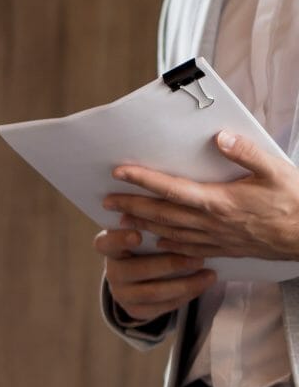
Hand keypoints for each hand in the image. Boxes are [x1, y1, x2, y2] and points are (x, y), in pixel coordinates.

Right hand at [94, 227, 211, 323]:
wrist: (144, 276)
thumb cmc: (149, 245)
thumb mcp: (147, 233)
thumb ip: (153, 225)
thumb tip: (173, 209)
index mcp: (110, 247)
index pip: (105, 243)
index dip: (119, 240)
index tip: (138, 236)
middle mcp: (112, 272)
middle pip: (136, 270)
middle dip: (171, 265)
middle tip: (199, 259)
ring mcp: (122, 294)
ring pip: (154, 292)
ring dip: (186, 284)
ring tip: (210, 275)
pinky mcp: (136, 310)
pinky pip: (163, 306)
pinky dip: (187, 296)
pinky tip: (203, 285)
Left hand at [105, 131, 298, 261]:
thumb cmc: (296, 202)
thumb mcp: (276, 170)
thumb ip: (247, 153)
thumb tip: (220, 137)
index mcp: (219, 201)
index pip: (171, 189)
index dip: (143, 180)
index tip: (120, 172)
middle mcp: (212, 223)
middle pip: (162, 213)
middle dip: (131, 206)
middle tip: (106, 201)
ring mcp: (217, 239)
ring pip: (170, 232)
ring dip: (144, 225)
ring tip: (121, 220)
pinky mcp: (225, 249)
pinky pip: (189, 248)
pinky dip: (169, 244)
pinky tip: (158, 241)